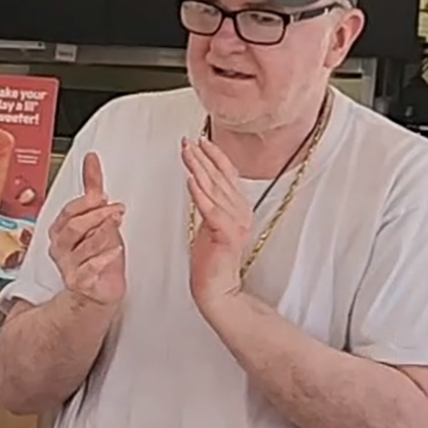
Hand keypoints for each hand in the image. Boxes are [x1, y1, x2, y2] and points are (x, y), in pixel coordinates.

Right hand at [47, 152, 125, 307]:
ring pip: (82, 247)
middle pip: (73, 228)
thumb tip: (92, 160)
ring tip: (117, 225)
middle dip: (96, 215)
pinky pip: (89, 270)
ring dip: (102, 234)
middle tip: (116, 210)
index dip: (86, 203)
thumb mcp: (97, 217)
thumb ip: (93, 189)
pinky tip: (115, 250)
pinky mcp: (80, 283)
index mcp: (60, 231)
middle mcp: (60, 248)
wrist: (97, 291)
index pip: (68, 212)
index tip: (103, 196)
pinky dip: (103, 258)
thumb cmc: (96, 255)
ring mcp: (69, 267)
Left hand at [181, 137, 251, 313]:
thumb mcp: (211, 223)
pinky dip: (200, 194)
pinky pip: (211, 209)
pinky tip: (191, 180)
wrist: (217, 287)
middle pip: (221, 178)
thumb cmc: (211, 258)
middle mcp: (241, 212)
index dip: (215, 156)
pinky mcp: (227, 234)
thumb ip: (210, 203)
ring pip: (215, 189)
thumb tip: (199, 181)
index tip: (202, 140)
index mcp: (239, 207)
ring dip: (199, 169)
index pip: (228, 175)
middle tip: (188, 141)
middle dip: (203, 157)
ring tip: (187, 153)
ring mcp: (236, 223)